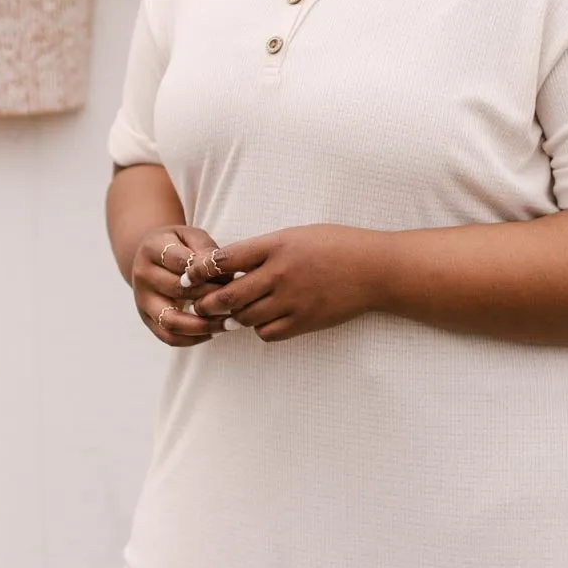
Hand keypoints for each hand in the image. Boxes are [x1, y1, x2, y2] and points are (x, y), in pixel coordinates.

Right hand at [131, 224, 232, 346]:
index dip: (209, 273)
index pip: (182, 263)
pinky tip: (216, 332)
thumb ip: (207, 251)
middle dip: (211, 298)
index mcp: (152, 249)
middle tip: (237, 302)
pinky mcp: (147, 319)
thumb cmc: (182, 246)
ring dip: (204, 325)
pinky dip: (194, 339)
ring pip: (171, 321)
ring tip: (230, 324)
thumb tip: (226, 273)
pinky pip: (169, 338)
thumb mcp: (193, 237)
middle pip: (177, 291)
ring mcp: (142, 300)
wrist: (153, 258)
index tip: (233, 279)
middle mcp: (142, 275)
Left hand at [190, 225, 385, 341]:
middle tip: (200, 307)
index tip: (192, 277)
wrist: (375, 269)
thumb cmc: (337, 246)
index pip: (225, 260)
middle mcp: (280, 273)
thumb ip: (264, 249)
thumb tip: (229, 264)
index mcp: (276, 245)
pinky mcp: (304, 321)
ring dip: (235, 318)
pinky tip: (263, 320)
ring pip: (245, 318)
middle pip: (228, 296)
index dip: (202, 271)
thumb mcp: (297, 235)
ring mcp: (292, 300)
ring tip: (231, 315)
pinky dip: (260, 328)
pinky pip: (267, 332)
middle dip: (208, 304)